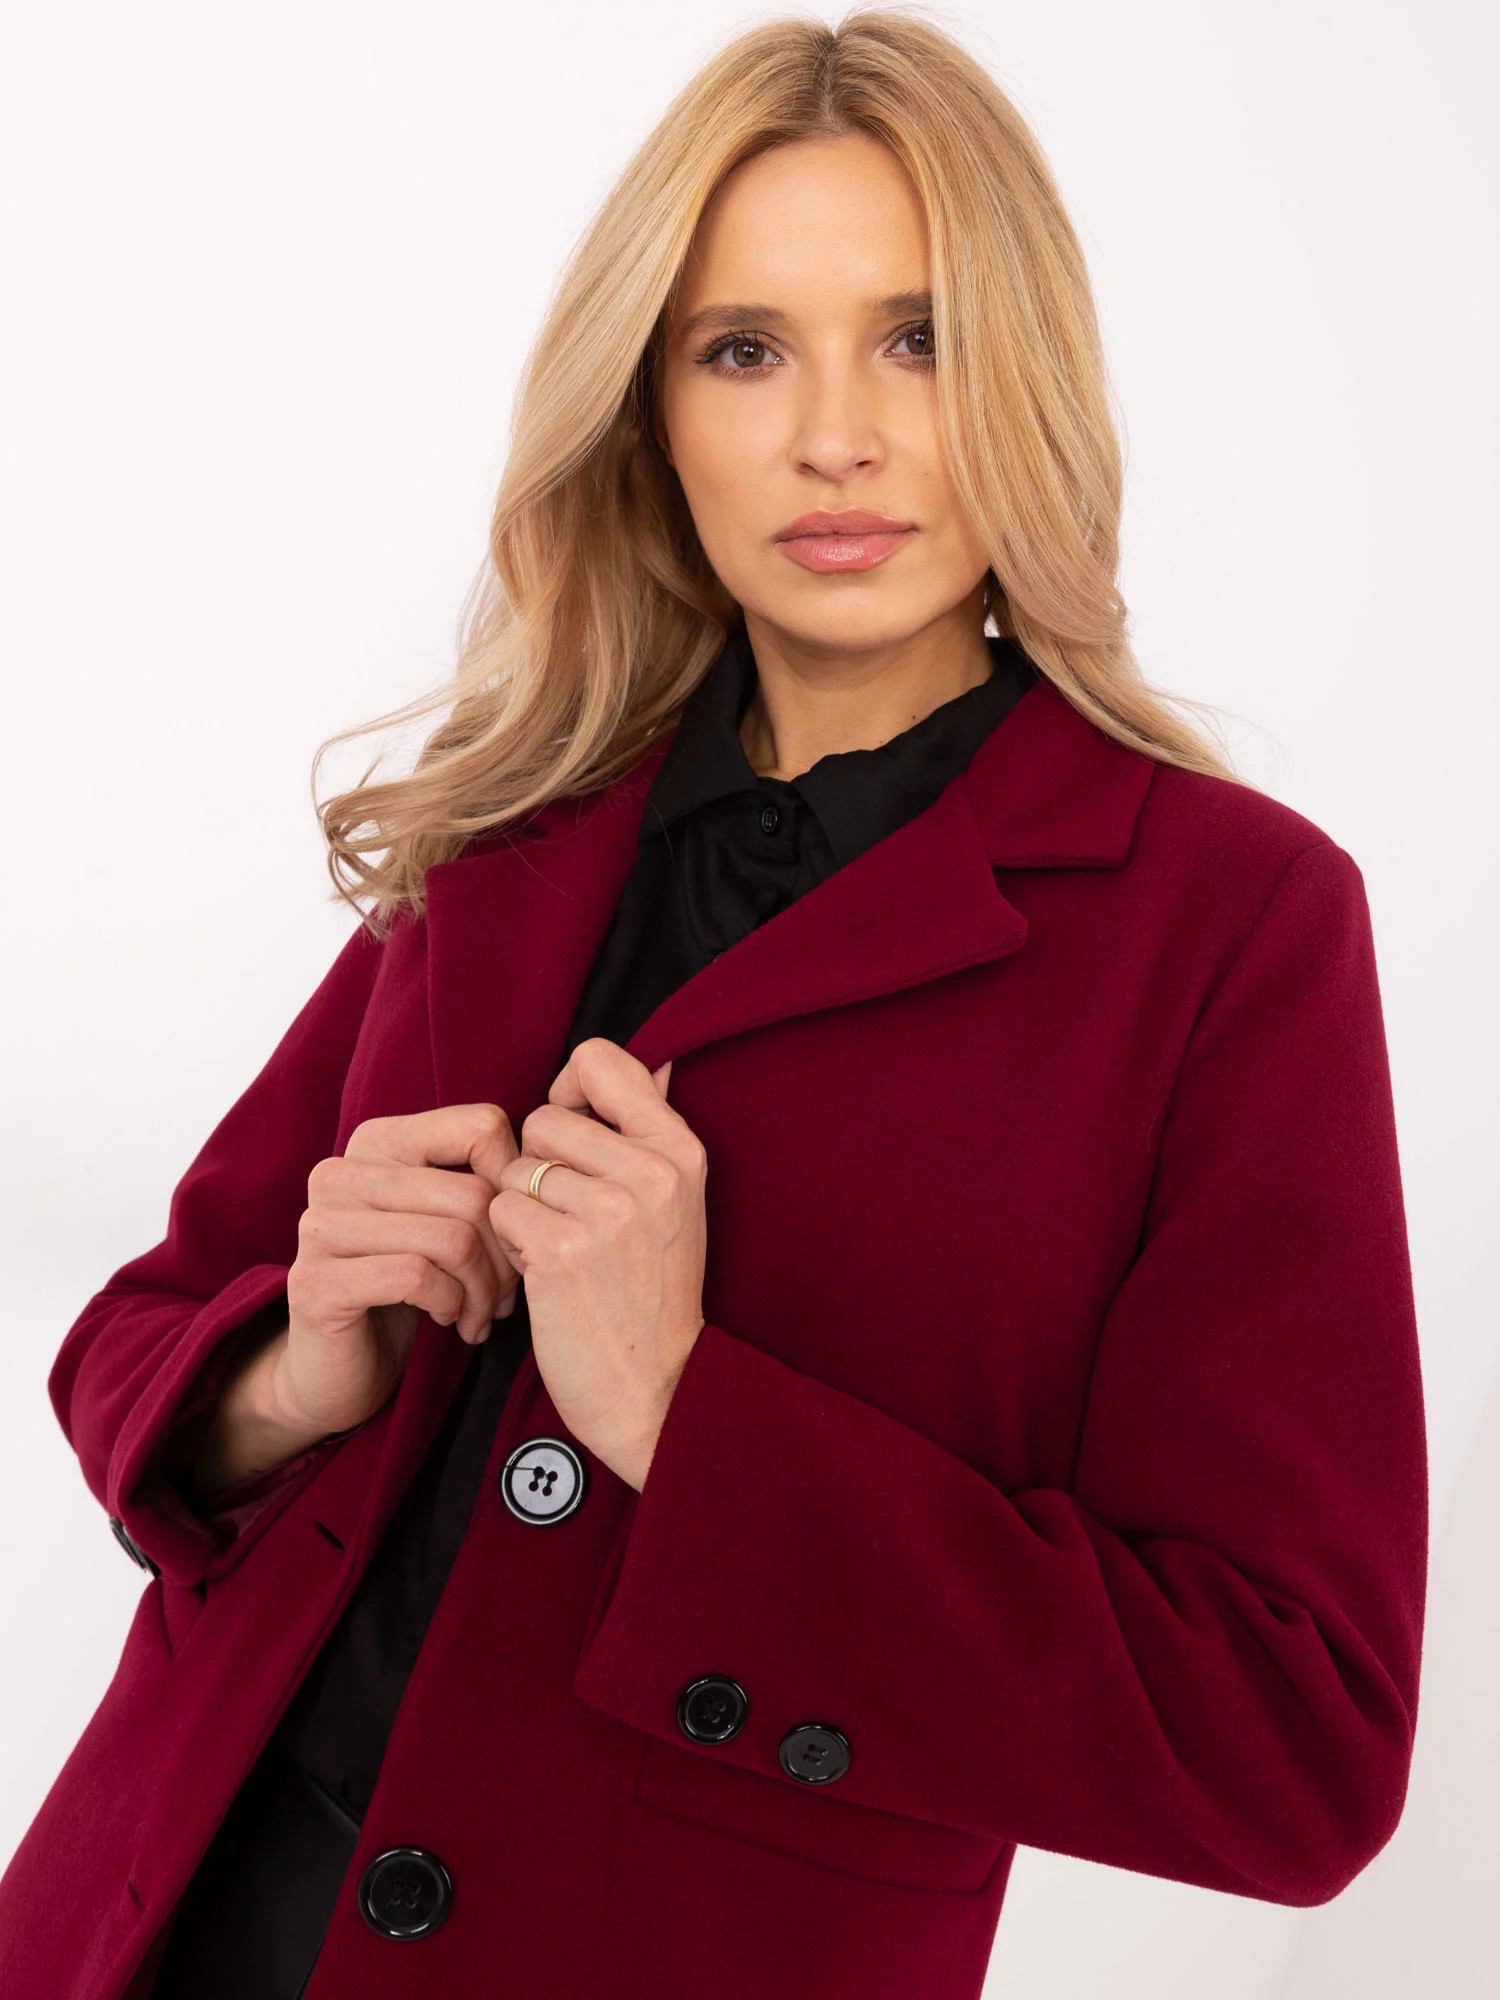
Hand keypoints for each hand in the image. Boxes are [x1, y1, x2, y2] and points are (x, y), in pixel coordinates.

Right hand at [273, 1103, 523, 1443]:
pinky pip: (417, 1277)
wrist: (337, 1367)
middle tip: (506, 1295)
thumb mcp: (444, 1221)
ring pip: (452, 1238)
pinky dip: (451, 1305)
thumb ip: (480, 1184)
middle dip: (506, 1255)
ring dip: (483, 1290)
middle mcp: (342, 1172)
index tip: (516, 1235)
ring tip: (481, 1313)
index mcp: (378, 1141)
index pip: (481, 1126)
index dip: (516, 1187)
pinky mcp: (316, 1281)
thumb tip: (548, 1174)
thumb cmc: (407, 1286)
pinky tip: (450, 1320)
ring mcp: (321, 1225)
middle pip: (474, 1194)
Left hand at [488, 1039, 707, 1490]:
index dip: (568, 1091)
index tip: (570, 1139)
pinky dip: (510, 1242)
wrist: (655, 1389)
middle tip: (569, 1218)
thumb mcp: (677, 1204)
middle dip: (539, 1166)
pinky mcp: (561, 1251)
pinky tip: (543, 1273)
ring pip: (516, 1167)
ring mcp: (607, 1211)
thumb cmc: (655, 1292)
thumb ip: (655, 1131)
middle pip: (544, 1117)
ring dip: (522, 1208)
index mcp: (680, 1150)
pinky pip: (500, 1210)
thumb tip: (656, 1062)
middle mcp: (651, 1172)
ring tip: (560, 1249)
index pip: (597, 1059)